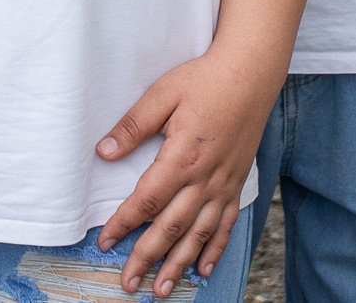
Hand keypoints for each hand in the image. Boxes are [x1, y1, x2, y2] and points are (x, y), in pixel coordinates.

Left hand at [93, 47, 280, 296]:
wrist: (250, 74)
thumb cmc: (204, 80)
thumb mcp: (162, 95)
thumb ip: (133, 126)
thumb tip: (104, 151)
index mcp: (182, 158)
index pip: (147, 201)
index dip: (124, 224)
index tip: (105, 242)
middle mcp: (205, 179)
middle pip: (171, 228)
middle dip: (147, 258)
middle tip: (129, 283)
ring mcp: (224, 185)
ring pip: (199, 235)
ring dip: (179, 264)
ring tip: (162, 289)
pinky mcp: (236, 184)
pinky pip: (225, 225)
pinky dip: (214, 250)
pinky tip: (203, 270)